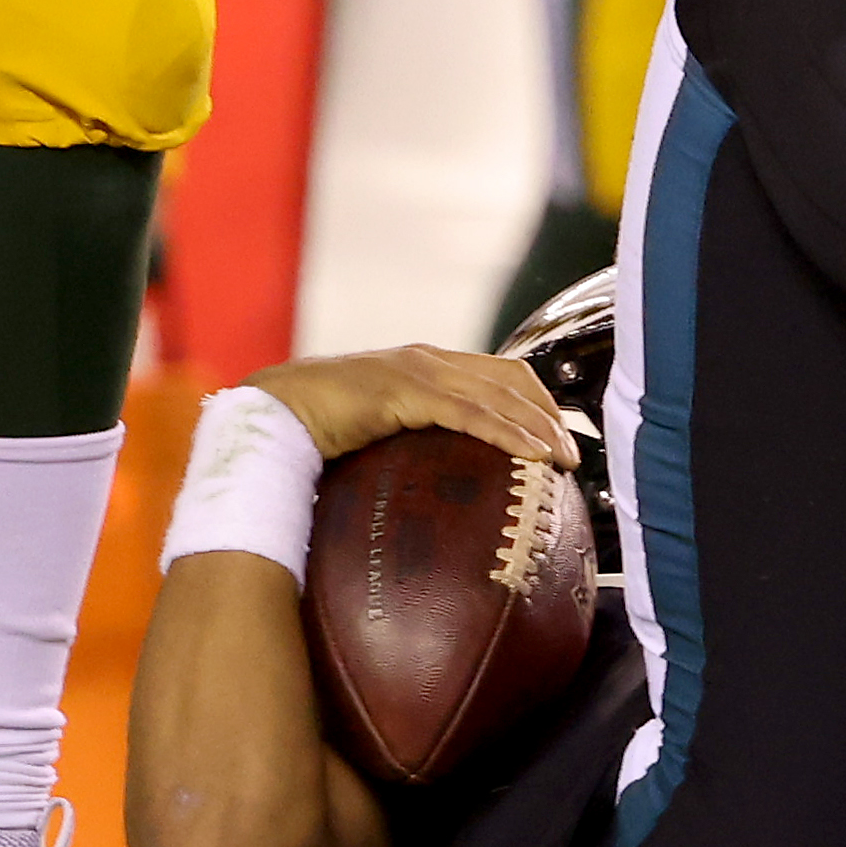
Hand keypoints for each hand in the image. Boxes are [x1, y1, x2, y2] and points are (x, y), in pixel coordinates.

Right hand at [251, 342, 570, 467]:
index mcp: (426, 366)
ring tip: (562, 459)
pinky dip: (505, 432)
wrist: (272, 413)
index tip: (561, 436)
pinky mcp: (403, 390)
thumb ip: (413, 442)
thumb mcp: (380, 433)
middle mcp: (428, 360)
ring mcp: (416, 371)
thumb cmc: (317, 429)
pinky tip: (529, 453)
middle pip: (511, 379)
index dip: (538, 401)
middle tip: (573, 454)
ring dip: (538, 426)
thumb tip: (437, 486)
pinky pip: (467, 412)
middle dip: (550, 414)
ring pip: (497, 394)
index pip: (502, 374)